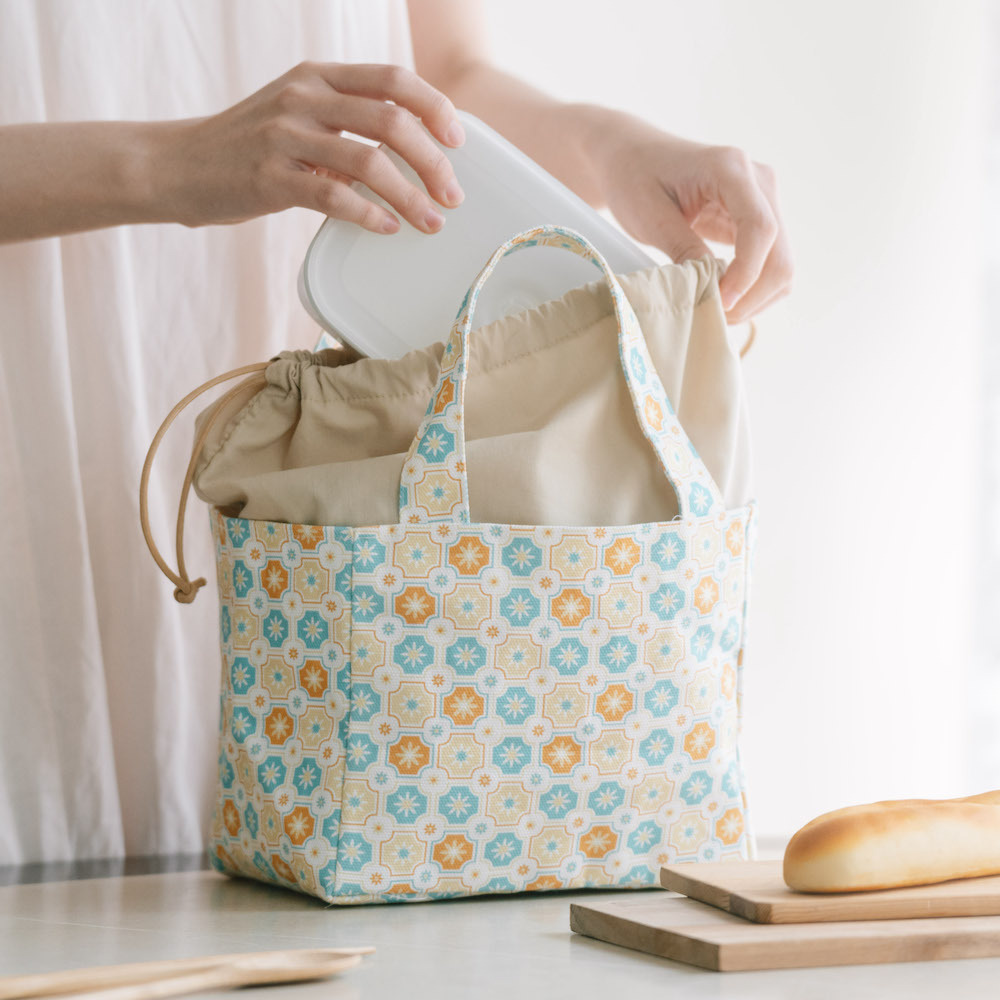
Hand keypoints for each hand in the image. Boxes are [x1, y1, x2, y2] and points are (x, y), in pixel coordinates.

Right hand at [151, 61, 466, 233]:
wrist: (176, 165)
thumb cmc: (247, 148)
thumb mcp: (296, 115)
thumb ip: (345, 122)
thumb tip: (412, 151)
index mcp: (317, 76)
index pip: (392, 78)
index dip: (435, 107)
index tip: (458, 141)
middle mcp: (303, 96)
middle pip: (391, 120)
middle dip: (433, 161)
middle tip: (452, 195)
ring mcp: (284, 135)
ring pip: (369, 160)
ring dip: (410, 196)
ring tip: (431, 222)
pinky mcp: (269, 177)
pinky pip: (334, 196)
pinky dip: (369, 214)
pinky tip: (386, 228)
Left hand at [589, 113, 792, 323]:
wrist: (634, 158)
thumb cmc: (635, 178)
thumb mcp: (650, 216)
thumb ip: (683, 249)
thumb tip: (712, 289)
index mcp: (731, 168)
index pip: (761, 228)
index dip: (746, 274)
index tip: (719, 302)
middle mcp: (759, 181)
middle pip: (780, 253)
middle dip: (752, 295)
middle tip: (715, 317)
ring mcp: (764, 200)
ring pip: (782, 264)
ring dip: (756, 298)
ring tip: (716, 310)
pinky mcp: (758, 219)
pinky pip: (770, 263)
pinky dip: (753, 289)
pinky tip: (723, 296)